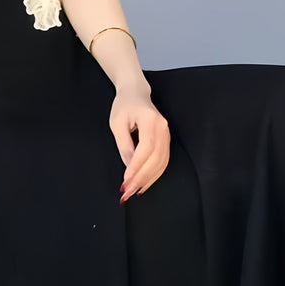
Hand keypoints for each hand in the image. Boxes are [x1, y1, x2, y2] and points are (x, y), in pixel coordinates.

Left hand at [109, 84, 170, 201]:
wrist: (136, 94)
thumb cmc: (124, 106)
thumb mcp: (117, 123)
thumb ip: (124, 144)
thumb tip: (129, 165)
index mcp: (150, 120)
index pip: (146, 148)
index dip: (137, 166)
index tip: (126, 180)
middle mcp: (163, 128)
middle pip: (156, 158)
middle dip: (142, 177)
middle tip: (128, 191)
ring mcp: (167, 134)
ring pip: (162, 162)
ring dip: (148, 179)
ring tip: (135, 191)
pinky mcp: (166, 141)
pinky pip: (163, 161)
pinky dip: (154, 174)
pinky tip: (144, 183)